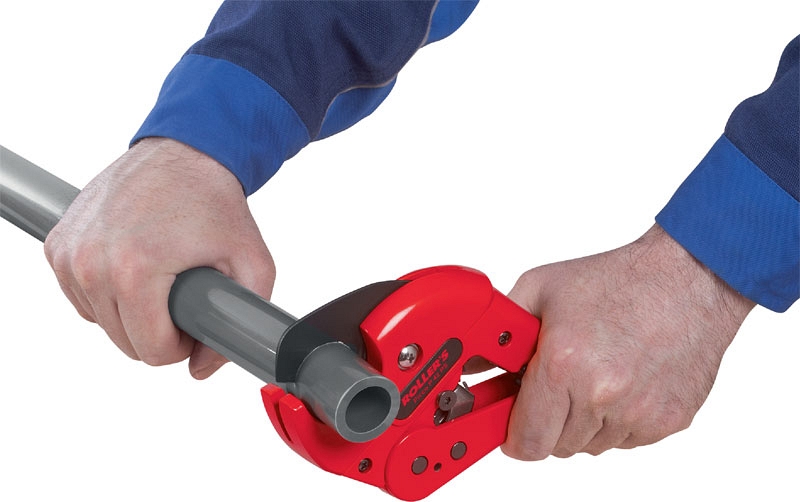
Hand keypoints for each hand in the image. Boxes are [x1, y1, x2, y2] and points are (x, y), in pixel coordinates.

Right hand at [44, 138, 274, 378]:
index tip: (194, 320)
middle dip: (159, 330)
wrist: (186, 151)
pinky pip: (82, 297)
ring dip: (133, 312)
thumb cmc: (215, 202)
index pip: (152, 351)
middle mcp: (92, 262)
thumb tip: (202, 368)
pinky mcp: (58, 244)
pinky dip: (107, 292)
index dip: (182, 344)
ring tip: (161, 278)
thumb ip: (240, 322)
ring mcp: (69, 252)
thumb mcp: (253, 263)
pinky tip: (135, 268)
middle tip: (183, 296)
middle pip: (126, 341)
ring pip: (101, 322)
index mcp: (135, 270)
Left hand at [502, 224, 753, 458]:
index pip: (526, 440)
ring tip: (593, 374)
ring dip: (583, 421)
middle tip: (555, 387)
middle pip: (557, 446)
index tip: (512, 426)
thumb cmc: (615, 280)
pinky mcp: (668, 421)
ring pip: (591, 445)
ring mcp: (639, 412)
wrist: (688, 278)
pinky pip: (626, 440)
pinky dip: (617, 420)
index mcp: (564, 364)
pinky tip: (622, 381)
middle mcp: (602, 394)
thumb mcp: (540, 289)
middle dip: (547, 422)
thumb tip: (474, 365)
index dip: (514, 437)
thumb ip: (498, 333)